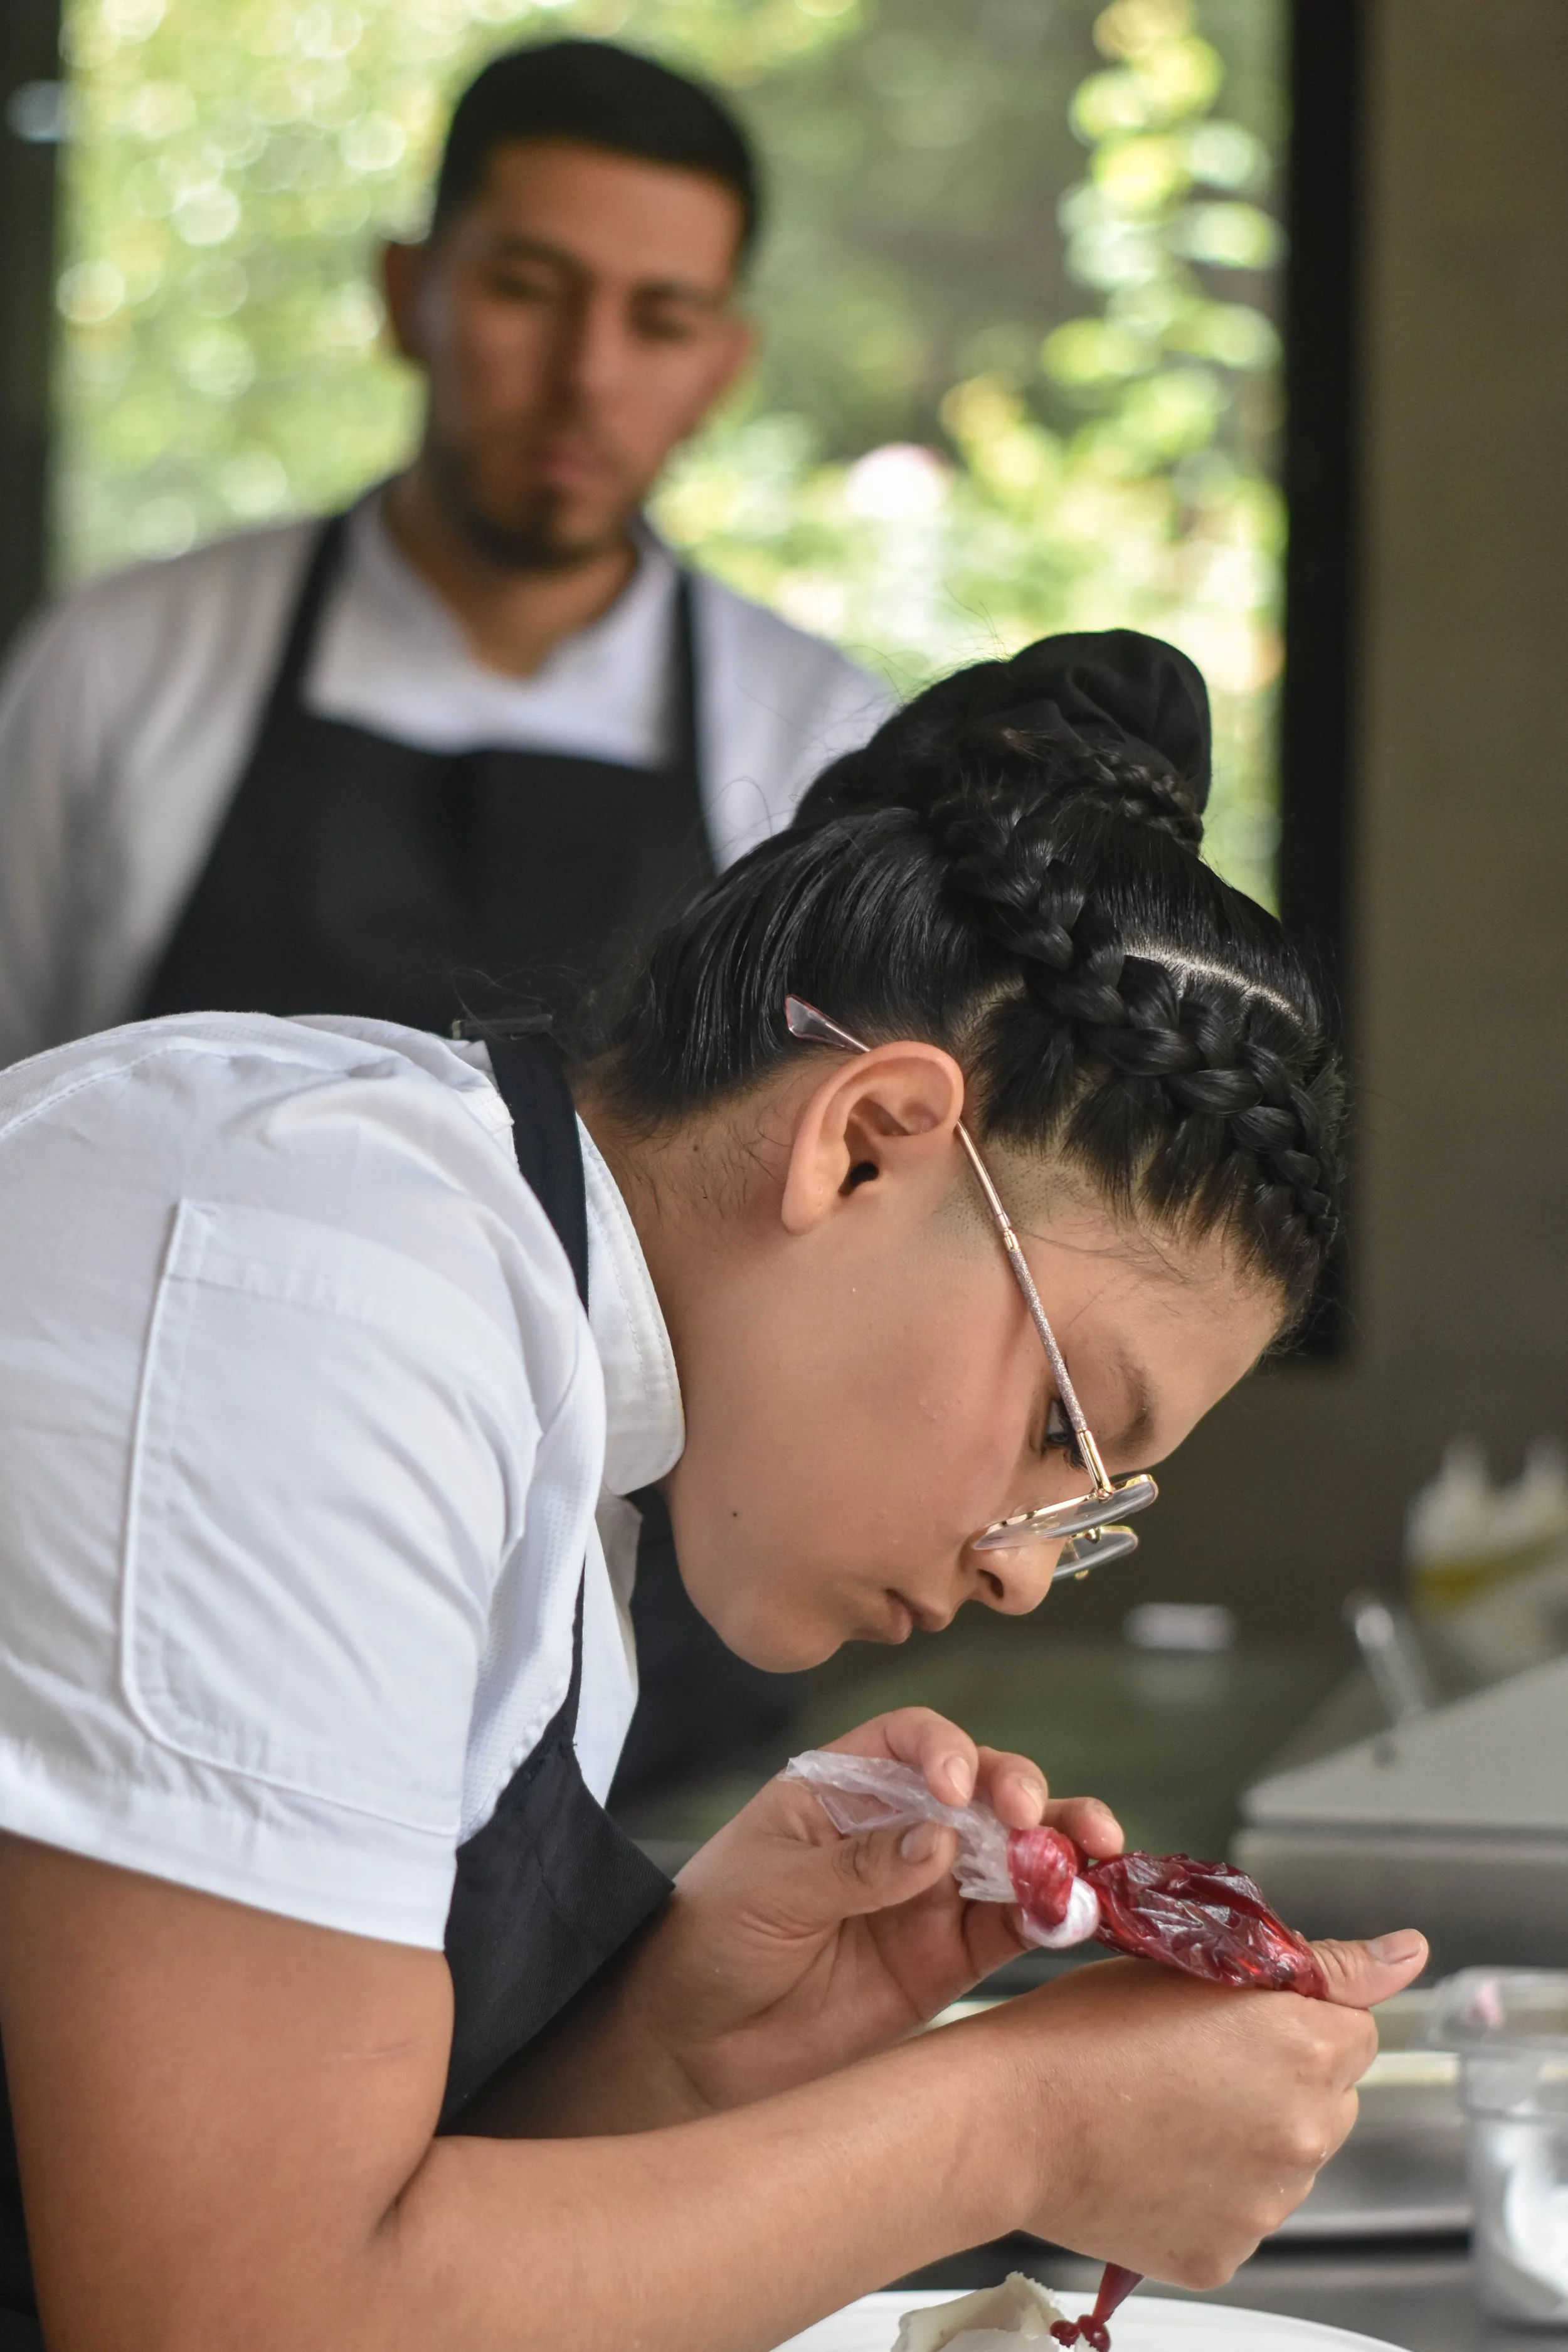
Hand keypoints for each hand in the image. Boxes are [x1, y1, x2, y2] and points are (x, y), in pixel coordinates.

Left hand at [622, 1707, 1121, 2111]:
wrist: (694, 2047)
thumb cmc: (711, 1939)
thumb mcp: (769, 1889)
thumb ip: (854, 1868)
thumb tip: (939, 1841)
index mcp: (844, 1789)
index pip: (910, 1740)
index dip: (944, 1749)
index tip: (956, 1784)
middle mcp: (899, 1831)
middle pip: (979, 1787)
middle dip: (1020, 1789)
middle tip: (1034, 1812)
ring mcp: (930, 1894)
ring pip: (1012, 1853)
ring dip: (1058, 1846)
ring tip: (1090, 1851)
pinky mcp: (948, 1959)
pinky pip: (1012, 1928)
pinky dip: (1051, 1916)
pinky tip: (1073, 1912)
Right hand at [982, 1927, 1427, 2285]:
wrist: (1008, 2118)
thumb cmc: (1083, 2030)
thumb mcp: (1193, 1964)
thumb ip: (1316, 1965)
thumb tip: (1405, 1954)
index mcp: (1304, 2047)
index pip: (1358, 2027)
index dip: (1299, 2013)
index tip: (1245, 2015)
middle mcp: (1303, 2133)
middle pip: (1329, 2096)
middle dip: (1282, 2076)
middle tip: (1196, 2058)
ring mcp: (1267, 2204)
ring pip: (1287, 2157)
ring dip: (1249, 2133)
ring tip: (1163, 2107)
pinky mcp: (1226, 2253)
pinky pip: (1241, 2212)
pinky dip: (1210, 2189)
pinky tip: (1154, 2156)